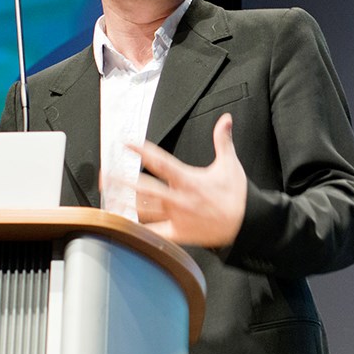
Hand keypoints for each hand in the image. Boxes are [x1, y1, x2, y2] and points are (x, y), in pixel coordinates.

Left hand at [120, 114, 247, 247]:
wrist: (246, 226)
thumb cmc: (237, 196)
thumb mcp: (230, 164)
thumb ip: (223, 140)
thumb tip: (225, 120)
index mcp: (188, 180)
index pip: (160, 162)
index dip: (142, 151)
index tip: (126, 143)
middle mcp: (179, 199)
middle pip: (143, 188)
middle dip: (122, 180)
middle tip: (106, 174)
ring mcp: (176, 217)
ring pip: (144, 209)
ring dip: (125, 202)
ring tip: (108, 196)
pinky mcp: (177, 234)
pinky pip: (153, 232)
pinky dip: (137, 228)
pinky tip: (123, 223)